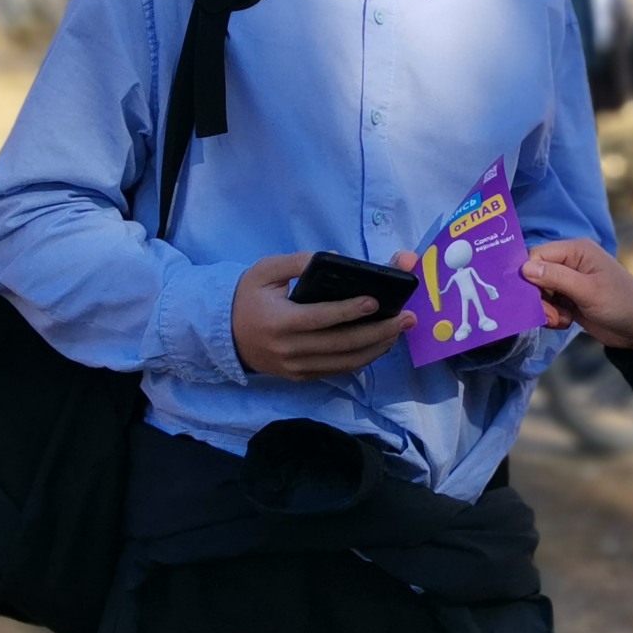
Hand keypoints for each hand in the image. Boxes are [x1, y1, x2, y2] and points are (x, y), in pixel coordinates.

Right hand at [232, 252, 417, 381]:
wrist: (224, 335)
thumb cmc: (248, 297)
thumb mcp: (264, 271)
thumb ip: (296, 262)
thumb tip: (334, 256)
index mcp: (279, 322)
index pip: (320, 318)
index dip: (348, 311)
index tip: (374, 301)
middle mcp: (289, 350)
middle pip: (341, 344)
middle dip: (379, 331)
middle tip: (408, 318)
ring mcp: (296, 367)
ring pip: (345, 362)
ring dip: (377, 347)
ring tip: (400, 330)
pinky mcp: (302, 376)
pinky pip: (338, 370)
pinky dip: (362, 358)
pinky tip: (380, 344)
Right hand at [522, 240, 632, 350]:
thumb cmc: (620, 302)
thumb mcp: (588, 290)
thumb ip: (556, 278)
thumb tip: (524, 268)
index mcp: (575, 251)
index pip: (536, 255)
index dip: (528, 276)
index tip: (533, 298)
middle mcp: (569, 263)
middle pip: (534, 275)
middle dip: (538, 298)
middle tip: (551, 315)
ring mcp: (568, 282)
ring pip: (539, 293)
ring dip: (545, 310)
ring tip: (560, 320)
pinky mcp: (569, 300)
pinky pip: (548, 305)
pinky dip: (552, 316)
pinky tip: (566, 322)